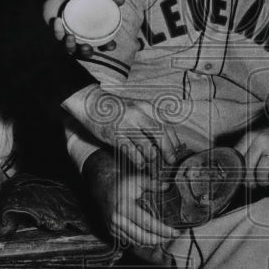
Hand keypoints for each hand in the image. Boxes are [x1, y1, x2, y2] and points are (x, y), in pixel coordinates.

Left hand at [43, 0, 124, 57]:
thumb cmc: (80, 0)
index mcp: (94, 34)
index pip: (104, 44)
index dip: (108, 46)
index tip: (110, 45)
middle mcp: (82, 39)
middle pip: (86, 52)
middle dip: (87, 52)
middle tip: (86, 47)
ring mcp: (69, 39)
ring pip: (70, 49)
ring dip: (70, 46)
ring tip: (70, 37)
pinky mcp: (57, 34)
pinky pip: (57, 35)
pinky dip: (57, 29)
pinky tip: (57, 20)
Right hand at [63, 84, 179, 170]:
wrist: (91, 103)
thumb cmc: (115, 108)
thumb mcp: (135, 107)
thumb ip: (149, 119)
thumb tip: (164, 138)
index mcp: (145, 107)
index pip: (166, 124)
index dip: (174, 140)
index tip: (177, 150)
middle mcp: (138, 114)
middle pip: (160, 134)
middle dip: (168, 150)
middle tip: (171, 161)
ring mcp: (126, 124)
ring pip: (146, 145)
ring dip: (152, 157)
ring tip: (154, 164)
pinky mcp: (114, 134)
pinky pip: (131, 151)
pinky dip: (138, 160)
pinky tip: (140, 165)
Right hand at [84, 150, 175, 246]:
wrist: (102, 189)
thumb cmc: (120, 184)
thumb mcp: (136, 180)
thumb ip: (152, 184)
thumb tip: (167, 186)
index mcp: (124, 207)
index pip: (148, 223)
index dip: (163, 230)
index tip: (174, 232)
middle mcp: (118, 219)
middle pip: (143, 237)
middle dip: (159, 239)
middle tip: (171, 236)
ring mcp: (114, 227)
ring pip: (137, 241)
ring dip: (151, 242)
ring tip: (164, 238)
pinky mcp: (113, 232)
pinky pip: (130, 241)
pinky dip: (142, 242)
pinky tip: (151, 238)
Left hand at [235, 124, 268, 187]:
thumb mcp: (255, 141)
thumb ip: (245, 152)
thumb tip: (237, 174)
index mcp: (250, 136)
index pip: (237, 157)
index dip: (238, 171)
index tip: (241, 179)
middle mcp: (260, 139)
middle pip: (248, 165)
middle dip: (249, 180)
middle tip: (253, 185)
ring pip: (262, 170)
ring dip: (262, 182)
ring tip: (265, 183)